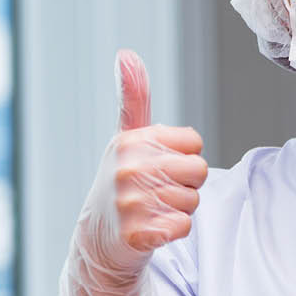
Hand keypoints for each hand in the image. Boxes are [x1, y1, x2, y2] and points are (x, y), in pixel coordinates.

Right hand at [58, 49, 208, 295]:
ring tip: (153, 213)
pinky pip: (183, 227)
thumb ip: (133, 99)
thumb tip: (126, 54)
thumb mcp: (126, 140)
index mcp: (130, 142)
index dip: (184, 158)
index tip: (160, 168)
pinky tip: (153, 231)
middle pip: (198, 170)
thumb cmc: (121, 185)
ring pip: (192, 201)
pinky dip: (175, 232)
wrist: (97, 241)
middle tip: (158, 195)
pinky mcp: (135, 233)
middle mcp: (127, 168)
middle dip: (186, 186)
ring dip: (180, 211)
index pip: (194, 143)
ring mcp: (129, 202)